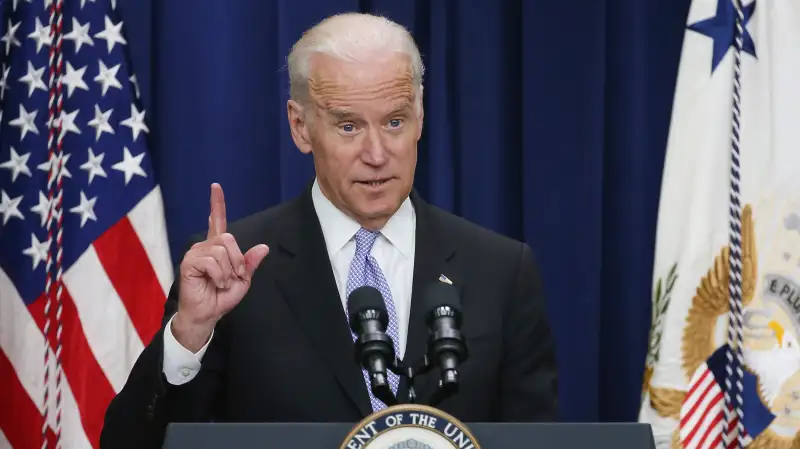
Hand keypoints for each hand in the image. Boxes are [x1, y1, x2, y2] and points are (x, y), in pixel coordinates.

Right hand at [173, 183, 269, 351]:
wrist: (207, 314)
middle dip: (237, 260)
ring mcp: (195, 253)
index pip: (217, 220)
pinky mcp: (189, 263)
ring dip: (228, 271)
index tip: (216, 186)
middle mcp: (204, 246)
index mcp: (217, 247)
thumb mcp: (243, 280)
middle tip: (233, 277)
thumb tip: (263, 247)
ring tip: (221, 282)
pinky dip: (220, 275)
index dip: (217, 203)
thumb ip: (250, 263)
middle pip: (228, 238)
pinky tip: (214, 283)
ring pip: (221, 250)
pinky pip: (212, 261)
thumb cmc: (221, 297)